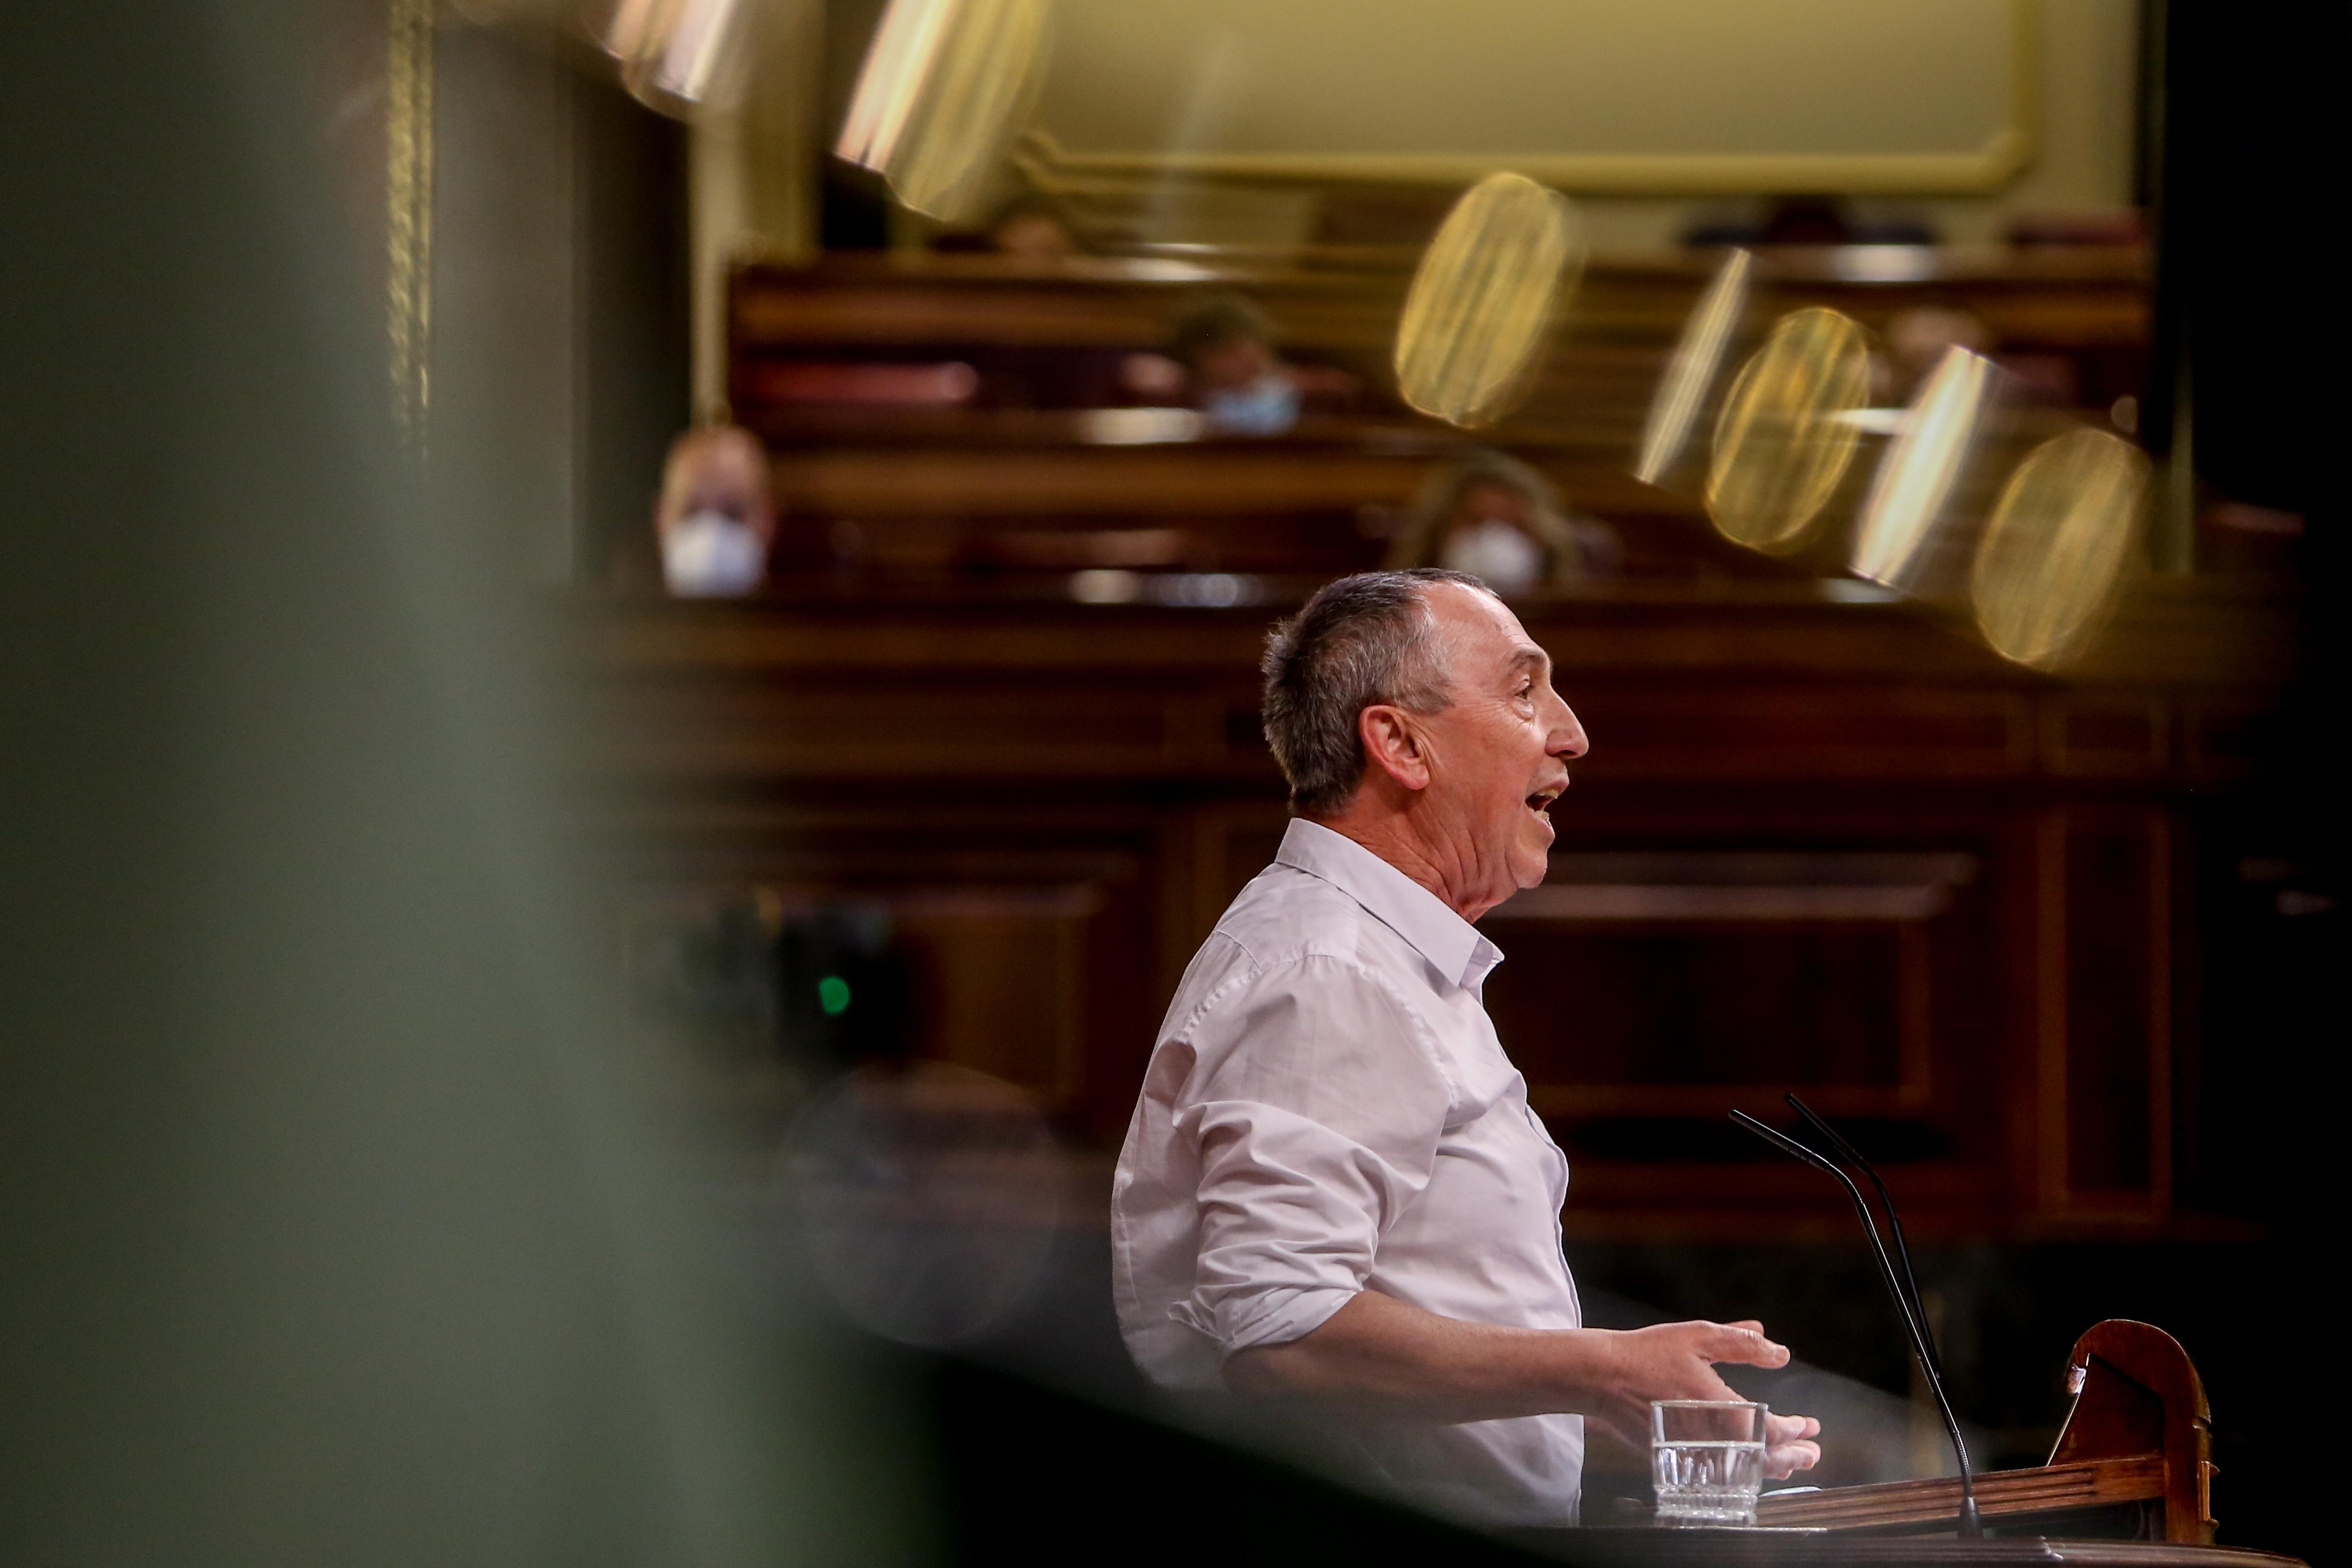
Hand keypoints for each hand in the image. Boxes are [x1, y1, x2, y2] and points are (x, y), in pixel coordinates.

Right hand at [1591, 1319, 1821, 1479]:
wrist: (1602, 1377)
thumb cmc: (1649, 1353)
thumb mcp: (1698, 1336)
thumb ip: (1742, 1344)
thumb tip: (1781, 1352)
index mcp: (1722, 1407)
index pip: (1771, 1429)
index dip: (1795, 1430)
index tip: (1810, 1426)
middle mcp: (1711, 1437)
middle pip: (1762, 1458)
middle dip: (1791, 1456)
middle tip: (1812, 1455)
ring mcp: (1692, 1452)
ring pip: (1740, 1470)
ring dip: (1769, 1467)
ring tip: (1788, 1465)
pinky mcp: (1674, 1458)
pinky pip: (1717, 1471)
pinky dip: (1737, 1470)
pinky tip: (1745, 1465)